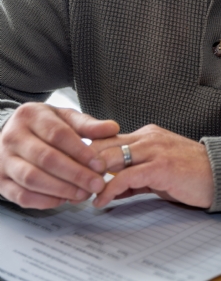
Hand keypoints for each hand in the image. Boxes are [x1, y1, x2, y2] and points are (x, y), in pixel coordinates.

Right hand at [0, 103, 117, 208]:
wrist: (10, 134)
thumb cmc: (43, 126)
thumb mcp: (65, 117)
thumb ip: (88, 125)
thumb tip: (112, 128)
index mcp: (31, 116)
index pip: (58, 135)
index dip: (81, 152)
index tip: (100, 165)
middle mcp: (13, 138)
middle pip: (46, 159)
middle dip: (75, 174)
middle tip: (97, 184)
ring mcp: (3, 160)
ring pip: (32, 179)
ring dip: (62, 189)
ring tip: (84, 194)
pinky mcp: (0, 181)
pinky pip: (21, 196)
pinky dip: (45, 201)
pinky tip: (64, 200)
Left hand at [89, 124, 213, 208]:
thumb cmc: (194, 173)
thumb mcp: (160, 171)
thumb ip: (136, 176)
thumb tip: (113, 189)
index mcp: (148, 134)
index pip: (107, 139)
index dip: (88, 156)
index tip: (77, 173)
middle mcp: (149, 137)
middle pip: (103, 145)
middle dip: (84, 166)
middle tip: (73, 185)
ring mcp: (154, 150)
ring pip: (110, 158)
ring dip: (92, 178)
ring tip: (82, 194)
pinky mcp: (160, 166)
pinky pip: (125, 177)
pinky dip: (108, 190)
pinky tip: (101, 201)